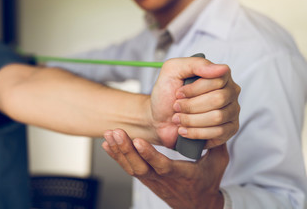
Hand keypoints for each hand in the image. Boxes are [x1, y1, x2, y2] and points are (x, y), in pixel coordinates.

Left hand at [103, 129, 228, 208]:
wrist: (197, 206)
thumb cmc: (207, 182)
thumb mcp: (217, 164)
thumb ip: (216, 145)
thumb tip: (216, 124)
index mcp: (180, 174)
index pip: (162, 165)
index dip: (149, 154)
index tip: (138, 141)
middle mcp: (162, 178)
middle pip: (140, 166)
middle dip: (125, 149)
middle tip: (116, 132)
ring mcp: (151, 180)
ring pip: (131, 167)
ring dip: (118, 150)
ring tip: (109, 134)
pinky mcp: (146, 178)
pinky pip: (129, 168)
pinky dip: (117, 156)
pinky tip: (108, 144)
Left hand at [150, 57, 239, 147]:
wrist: (158, 119)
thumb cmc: (166, 94)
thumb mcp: (172, 71)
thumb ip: (195, 64)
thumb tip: (221, 68)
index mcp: (219, 75)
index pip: (218, 79)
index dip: (194, 89)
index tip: (178, 93)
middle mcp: (229, 92)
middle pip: (218, 99)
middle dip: (191, 106)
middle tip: (177, 107)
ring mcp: (231, 111)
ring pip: (218, 117)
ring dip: (191, 120)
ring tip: (179, 119)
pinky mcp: (228, 130)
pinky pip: (219, 133)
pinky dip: (196, 133)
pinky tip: (185, 131)